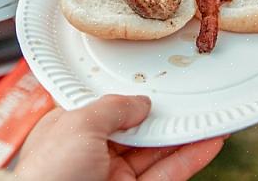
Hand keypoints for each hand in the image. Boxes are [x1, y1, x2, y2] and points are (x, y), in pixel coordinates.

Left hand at [15, 95, 225, 180]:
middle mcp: (92, 155)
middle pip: (137, 131)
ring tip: (209, 117)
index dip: (132, 98)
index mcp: (70, 132)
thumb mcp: (78, 126)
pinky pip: (167, 175)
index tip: (158, 86)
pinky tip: (208, 143)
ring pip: (157, 153)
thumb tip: (140, 102)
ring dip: (184, 136)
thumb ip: (112, 108)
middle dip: (165, 116)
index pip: (107, 109)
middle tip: (193, 100)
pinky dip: (190, 159)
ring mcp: (114, 178)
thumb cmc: (48, 177)